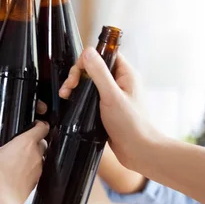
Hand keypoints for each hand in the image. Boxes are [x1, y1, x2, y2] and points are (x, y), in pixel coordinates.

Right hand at [0, 121, 48, 203]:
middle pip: (43, 141)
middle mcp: (36, 154)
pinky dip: (30, 168)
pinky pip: (36, 170)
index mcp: (26, 143)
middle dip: (35, 140)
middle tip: (22, 141)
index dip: (40, 123)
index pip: (43, 127)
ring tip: (18, 157)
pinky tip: (17, 171)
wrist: (2, 201)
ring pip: (40, 156)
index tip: (35, 123)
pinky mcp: (36, 181)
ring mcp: (38, 168)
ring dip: (32, 155)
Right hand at [59, 47, 159, 167]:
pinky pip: (91, 96)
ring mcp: (114, 95)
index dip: (87, 60)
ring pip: (91, 82)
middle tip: (68, 88)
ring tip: (66, 96)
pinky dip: (81, 98)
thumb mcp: (111, 96)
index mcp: (126, 74)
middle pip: (94, 67)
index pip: (104, 54)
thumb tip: (88, 52)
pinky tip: (73, 104)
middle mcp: (120, 82)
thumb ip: (99, 73)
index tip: (77, 75)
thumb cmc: (130, 125)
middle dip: (78, 75)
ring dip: (77, 86)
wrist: (138, 151)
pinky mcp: (108, 108)